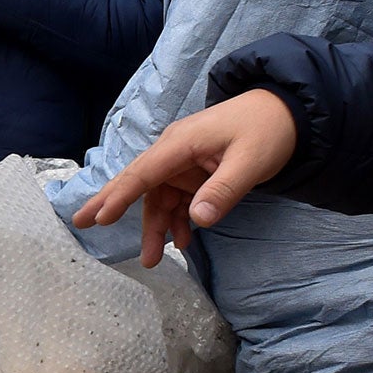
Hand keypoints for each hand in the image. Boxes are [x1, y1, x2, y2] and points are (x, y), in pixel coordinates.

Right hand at [71, 89, 299, 266]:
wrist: (289, 113)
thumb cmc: (268, 129)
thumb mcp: (251, 161)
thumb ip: (223, 191)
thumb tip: (196, 220)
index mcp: (181, 144)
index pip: (143, 173)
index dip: (119, 197)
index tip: (99, 218)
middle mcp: (174, 152)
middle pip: (137, 182)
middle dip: (110, 204)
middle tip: (82, 224)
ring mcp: (183, 164)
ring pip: (158, 198)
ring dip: (155, 227)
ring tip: (152, 259)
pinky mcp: (195, 173)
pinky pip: (177, 200)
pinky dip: (177, 221)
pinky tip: (183, 240)